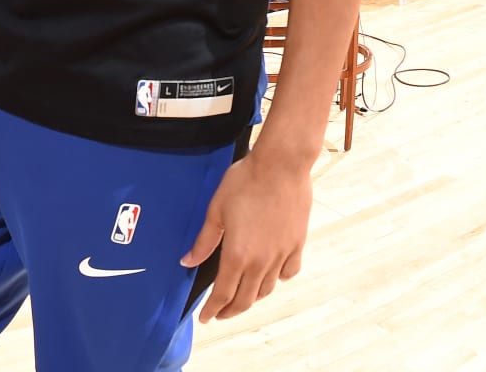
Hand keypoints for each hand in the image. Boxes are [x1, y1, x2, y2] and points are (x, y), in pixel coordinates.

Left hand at [180, 148, 313, 322]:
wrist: (280, 167)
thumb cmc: (244, 183)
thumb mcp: (215, 211)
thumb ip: (204, 241)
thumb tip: (187, 261)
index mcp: (238, 255)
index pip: (224, 294)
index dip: (213, 309)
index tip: (206, 318)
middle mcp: (262, 261)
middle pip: (247, 299)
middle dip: (231, 310)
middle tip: (220, 313)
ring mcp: (282, 254)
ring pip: (267, 288)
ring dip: (253, 297)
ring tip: (242, 296)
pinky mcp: (297, 245)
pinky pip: (288, 272)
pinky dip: (278, 279)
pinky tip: (271, 275)